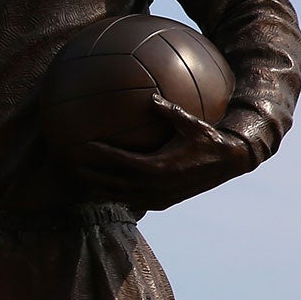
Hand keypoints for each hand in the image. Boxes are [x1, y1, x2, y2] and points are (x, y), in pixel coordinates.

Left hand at [70, 94, 253, 210]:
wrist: (230, 163)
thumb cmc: (208, 139)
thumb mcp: (189, 123)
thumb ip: (168, 110)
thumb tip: (149, 96)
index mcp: (160, 167)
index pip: (123, 162)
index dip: (102, 156)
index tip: (83, 147)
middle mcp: (157, 186)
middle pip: (116, 184)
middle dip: (93, 176)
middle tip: (71, 166)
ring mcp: (160, 197)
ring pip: (123, 197)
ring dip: (101, 191)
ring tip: (80, 183)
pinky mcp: (164, 203)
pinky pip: (135, 202)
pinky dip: (118, 197)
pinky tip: (104, 191)